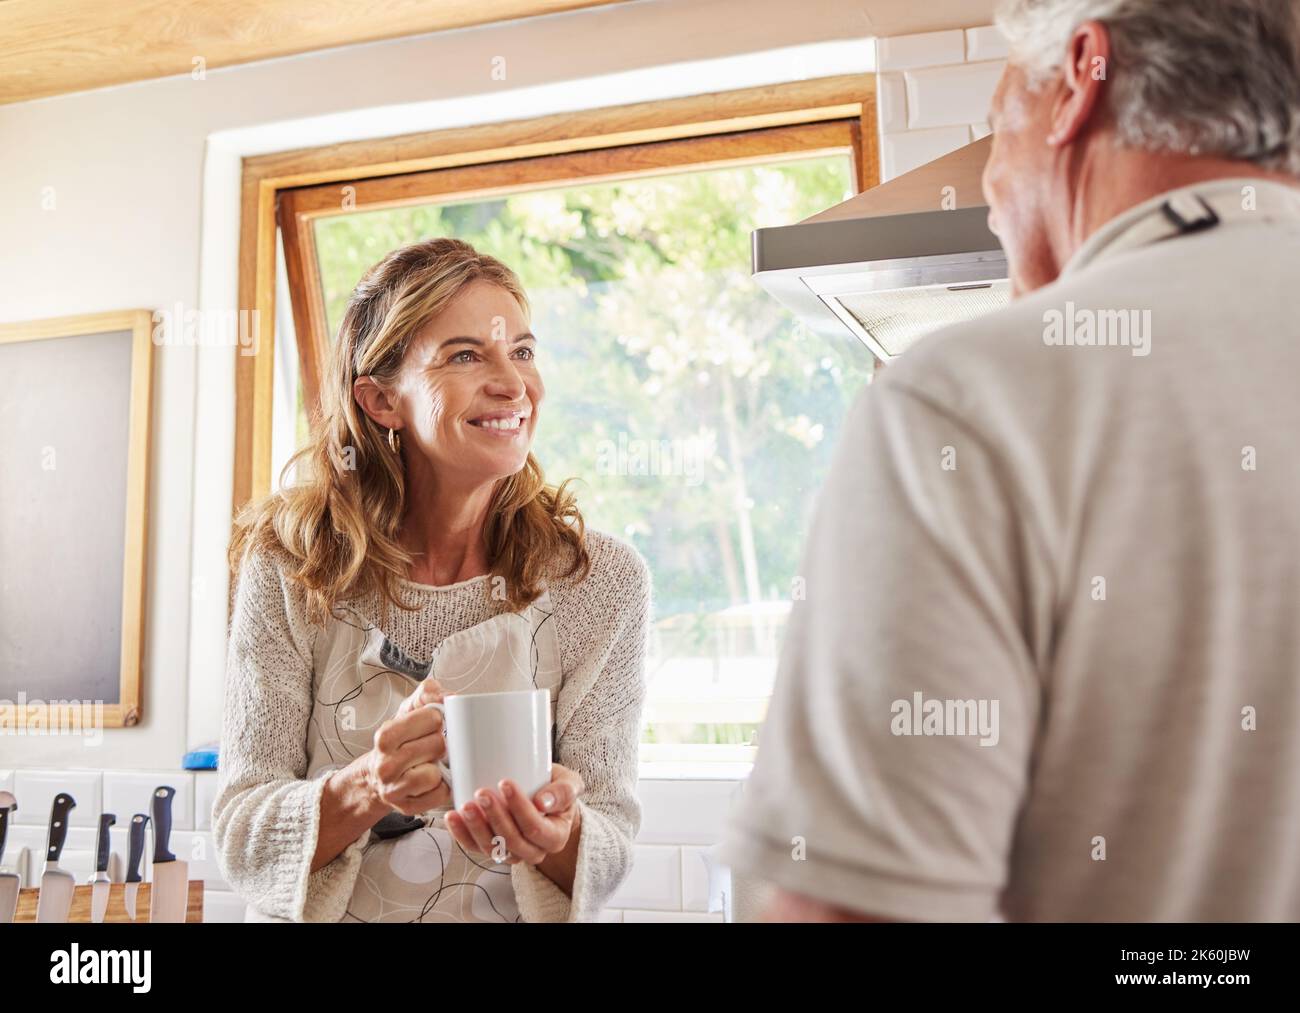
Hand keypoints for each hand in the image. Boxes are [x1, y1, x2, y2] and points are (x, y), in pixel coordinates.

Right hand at [363, 677, 450, 815]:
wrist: (377, 777)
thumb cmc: (399, 741)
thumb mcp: (408, 711)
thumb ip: (427, 694)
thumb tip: (448, 696)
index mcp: (386, 735)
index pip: (432, 718)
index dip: (438, 719)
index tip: (433, 724)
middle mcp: (386, 763)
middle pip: (437, 745)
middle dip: (440, 743)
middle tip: (432, 746)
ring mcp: (394, 788)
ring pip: (435, 773)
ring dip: (439, 767)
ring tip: (430, 763)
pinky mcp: (407, 807)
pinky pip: (439, 794)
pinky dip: (441, 787)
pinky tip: (432, 781)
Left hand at [446, 763, 583, 865]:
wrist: (548, 802)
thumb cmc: (557, 791)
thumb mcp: (570, 785)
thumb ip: (563, 791)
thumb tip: (542, 801)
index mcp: (555, 837)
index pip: (535, 828)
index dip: (519, 808)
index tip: (505, 783)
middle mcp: (534, 851)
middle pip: (511, 841)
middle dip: (494, 817)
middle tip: (482, 792)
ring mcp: (512, 853)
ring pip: (491, 848)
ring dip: (475, 828)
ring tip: (465, 806)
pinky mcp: (492, 849)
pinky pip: (475, 848)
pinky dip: (461, 834)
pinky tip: (452, 817)